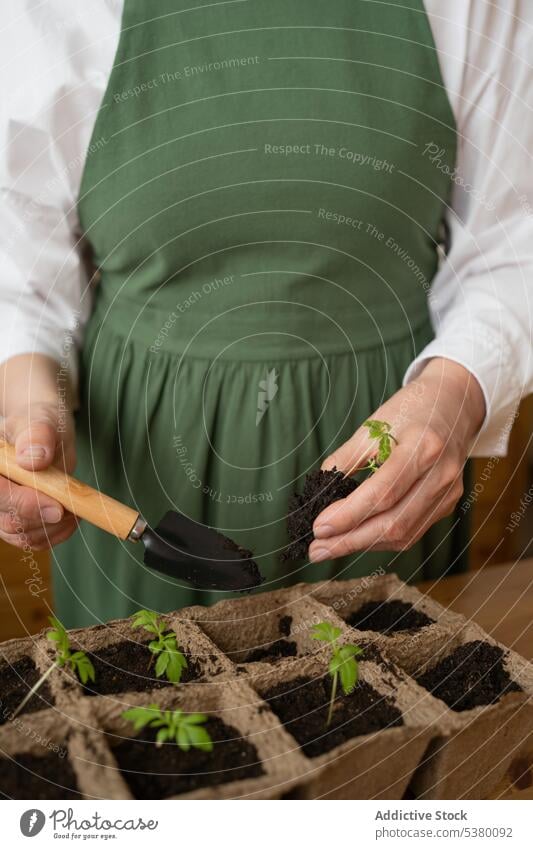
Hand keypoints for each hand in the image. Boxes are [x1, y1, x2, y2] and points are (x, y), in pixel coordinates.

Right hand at [0, 355, 77, 550]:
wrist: (45, 432)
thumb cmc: (40, 421)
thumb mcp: (41, 418)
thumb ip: (37, 434)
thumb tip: (34, 458)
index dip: (24, 505)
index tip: (57, 506)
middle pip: (8, 523)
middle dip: (44, 519)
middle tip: (73, 509)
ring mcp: (3, 509)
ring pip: (22, 536)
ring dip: (53, 529)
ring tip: (75, 508)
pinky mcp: (19, 521)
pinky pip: (34, 540)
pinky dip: (56, 533)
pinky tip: (72, 517)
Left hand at [309, 358, 485, 561]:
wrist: (454, 403)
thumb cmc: (409, 410)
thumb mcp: (372, 426)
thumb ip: (345, 459)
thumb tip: (319, 494)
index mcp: (423, 447)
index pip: (382, 493)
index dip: (348, 516)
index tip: (318, 527)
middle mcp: (441, 474)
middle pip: (394, 522)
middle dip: (350, 540)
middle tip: (316, 549)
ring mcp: (449, 492)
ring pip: (404, 534)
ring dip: (363, 545)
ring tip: (330, 547)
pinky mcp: (448, 503)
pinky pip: (413, 531)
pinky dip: (382, 539)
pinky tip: (357, 537)